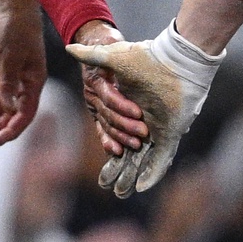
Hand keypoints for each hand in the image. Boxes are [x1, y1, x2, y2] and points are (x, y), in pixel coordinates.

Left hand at [0, 0, 45, 144]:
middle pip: (10, 112)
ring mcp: (8, 75)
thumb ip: (8, 83)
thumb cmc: (18, 28)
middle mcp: (22, 82)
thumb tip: (7, 109)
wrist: (10, 4)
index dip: (14, 128)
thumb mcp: (12, 56)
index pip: (26, 112)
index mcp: (33, 81)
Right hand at [68, 22, 223, 196]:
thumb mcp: (112, 56)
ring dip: (130, 175)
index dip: (108, 139)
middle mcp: (138, 119)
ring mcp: (155, 127)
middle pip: (124, 145)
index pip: (110, 127)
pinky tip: (143, 187)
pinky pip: (161, 157)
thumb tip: (69, 49)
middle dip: (118, 167)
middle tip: (109, 186)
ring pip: (139, 155)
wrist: (173, 56)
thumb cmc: (142, 55)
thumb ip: (91, 55)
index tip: (107, 153)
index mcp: (122, 105)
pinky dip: (153, 172)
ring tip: (121, 192)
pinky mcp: (170, 133)